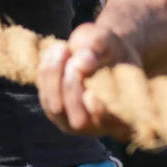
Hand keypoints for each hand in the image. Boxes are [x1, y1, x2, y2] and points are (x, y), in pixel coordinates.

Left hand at [38, 23, 140, 139]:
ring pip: (56, 108)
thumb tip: (81, 64)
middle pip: (79, 120)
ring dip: (54, 77)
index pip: (110, 125)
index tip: (91, 93)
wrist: (99, 50)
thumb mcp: (108, 40)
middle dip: (72, 89)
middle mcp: (98, 126)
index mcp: (122, 115)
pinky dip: (46, 72)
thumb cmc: (109, 48)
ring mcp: (73, 120)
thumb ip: (98, 48)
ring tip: (62, 48)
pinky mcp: (55, 109)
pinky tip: (55, 52)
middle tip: (74, 59)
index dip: (99, 113)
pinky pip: (44, 96)